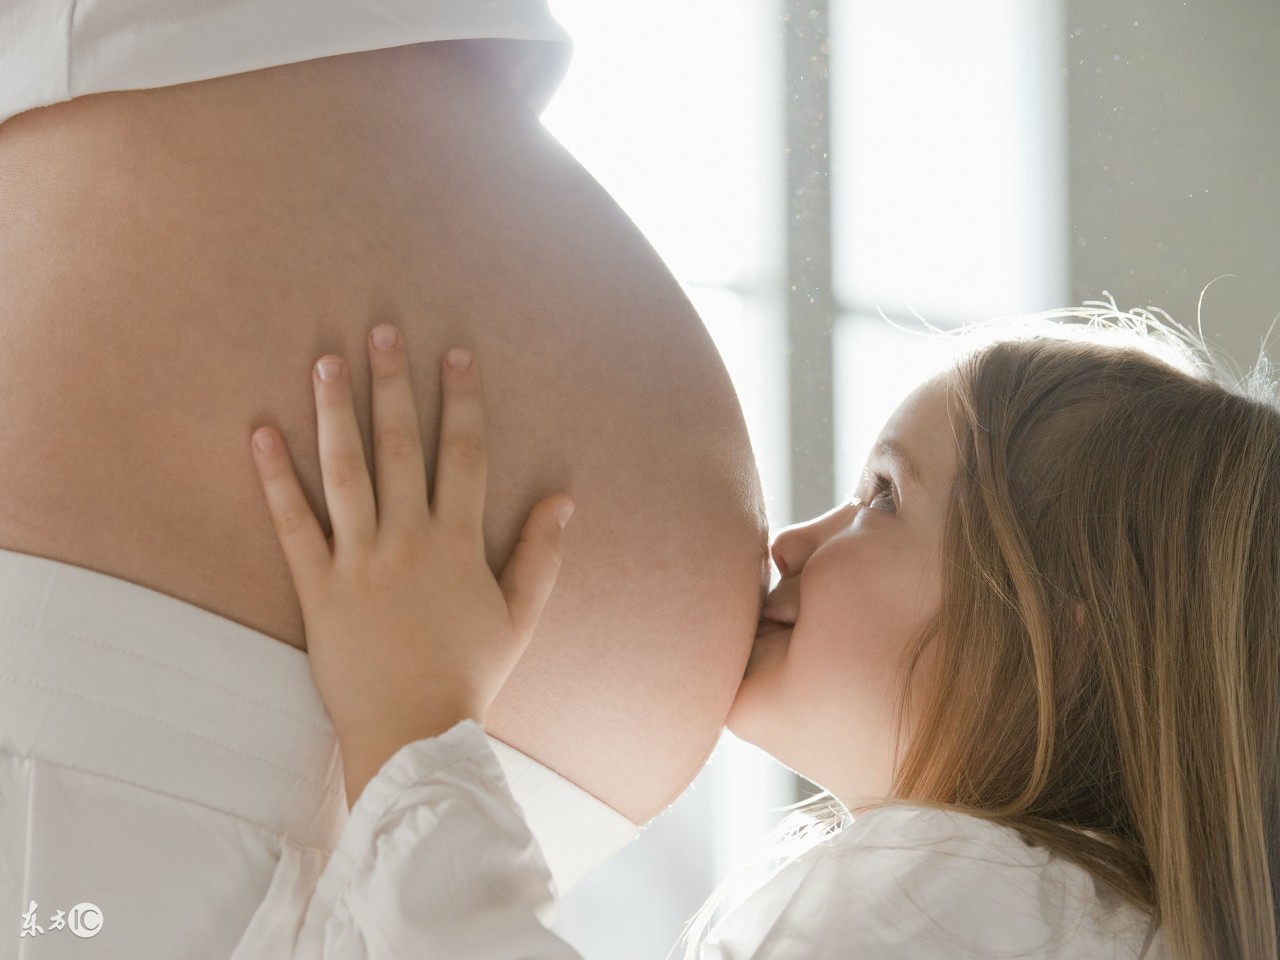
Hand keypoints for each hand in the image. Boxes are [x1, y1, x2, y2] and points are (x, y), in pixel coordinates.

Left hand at [249, 325, 574, 805]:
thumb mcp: (520, 616)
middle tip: (381, 330)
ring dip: (334, 413)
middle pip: (400, 446)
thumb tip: (564, 499)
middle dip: (392, 383)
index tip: (456, 356)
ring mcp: (358, 561)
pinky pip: (292, 525)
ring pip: (345, 472)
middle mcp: (408, 540)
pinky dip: (274, 480)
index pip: (463, 455)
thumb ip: (541, 554)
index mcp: (458, 543)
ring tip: (324, 361)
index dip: (461, 401)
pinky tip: (261, 435)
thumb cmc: (472, 675)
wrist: (413, 734)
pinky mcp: (317, 588)